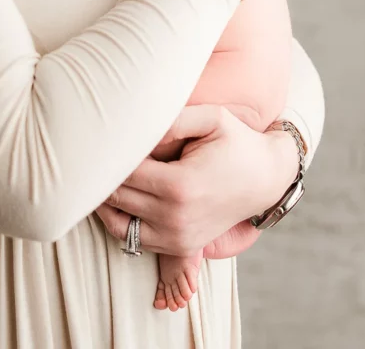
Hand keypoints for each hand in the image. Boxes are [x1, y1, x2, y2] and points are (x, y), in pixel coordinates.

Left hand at [94, 105, 290, 257]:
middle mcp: (175, 218)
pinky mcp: (180, 246)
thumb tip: (136, 127)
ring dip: (105, 200)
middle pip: (115, 197)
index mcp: (179, 186)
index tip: (104, 137)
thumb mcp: (211, 118)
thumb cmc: (237, 142)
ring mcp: (177, 237)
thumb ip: (172, 120)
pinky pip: (134, 239)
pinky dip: (120, 219)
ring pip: (117, 224)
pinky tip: (120, 194)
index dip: (110, 154)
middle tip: (98, 152)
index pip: (123, 172)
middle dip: (103, 175)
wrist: (266, 179)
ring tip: (103, 174)